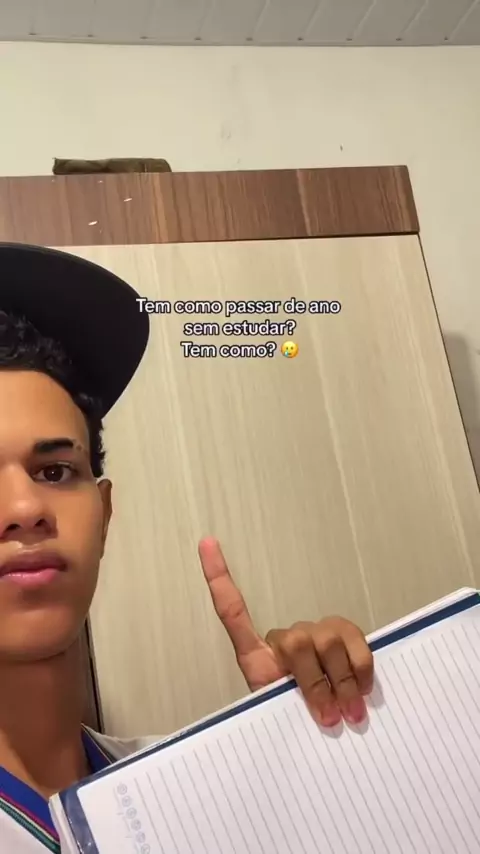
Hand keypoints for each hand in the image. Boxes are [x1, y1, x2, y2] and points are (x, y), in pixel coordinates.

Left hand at [198, 538, 373, 727]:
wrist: (322, 747)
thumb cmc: (294, 731)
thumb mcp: (275, 721)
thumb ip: (280, 706)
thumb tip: (314, 708)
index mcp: (258, 657)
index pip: (232, 610)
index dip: (218, 576)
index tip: (206, 543)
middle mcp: (288, 639)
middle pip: (298, 639)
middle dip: (315, 682)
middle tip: (327, 718)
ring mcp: (318, 636)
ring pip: (328, 640)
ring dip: (340, 681)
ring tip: (347, 714)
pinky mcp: (347, 639)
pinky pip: (354, 639)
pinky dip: (360, 667)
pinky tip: (362, 690)